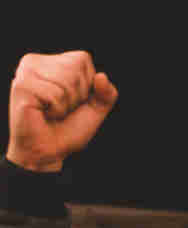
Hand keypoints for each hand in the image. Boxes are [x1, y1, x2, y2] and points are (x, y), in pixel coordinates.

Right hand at [7, 51, 117, 171]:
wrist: (49, 150)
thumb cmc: (69, 128)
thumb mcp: (96, 109)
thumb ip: (107, 92)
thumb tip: (102, 77)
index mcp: (51, 61)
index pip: (82, 58)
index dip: (87, 85)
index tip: (72, 100)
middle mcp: (34, 61)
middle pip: (75, 69)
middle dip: (77, 95)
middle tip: (60, 108)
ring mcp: (25, 72)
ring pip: (66, 81)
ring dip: (66, 104)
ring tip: (51, 111)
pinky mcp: (21, 86)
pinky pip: (55, 94)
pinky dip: (56, 110)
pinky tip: (43, 113)